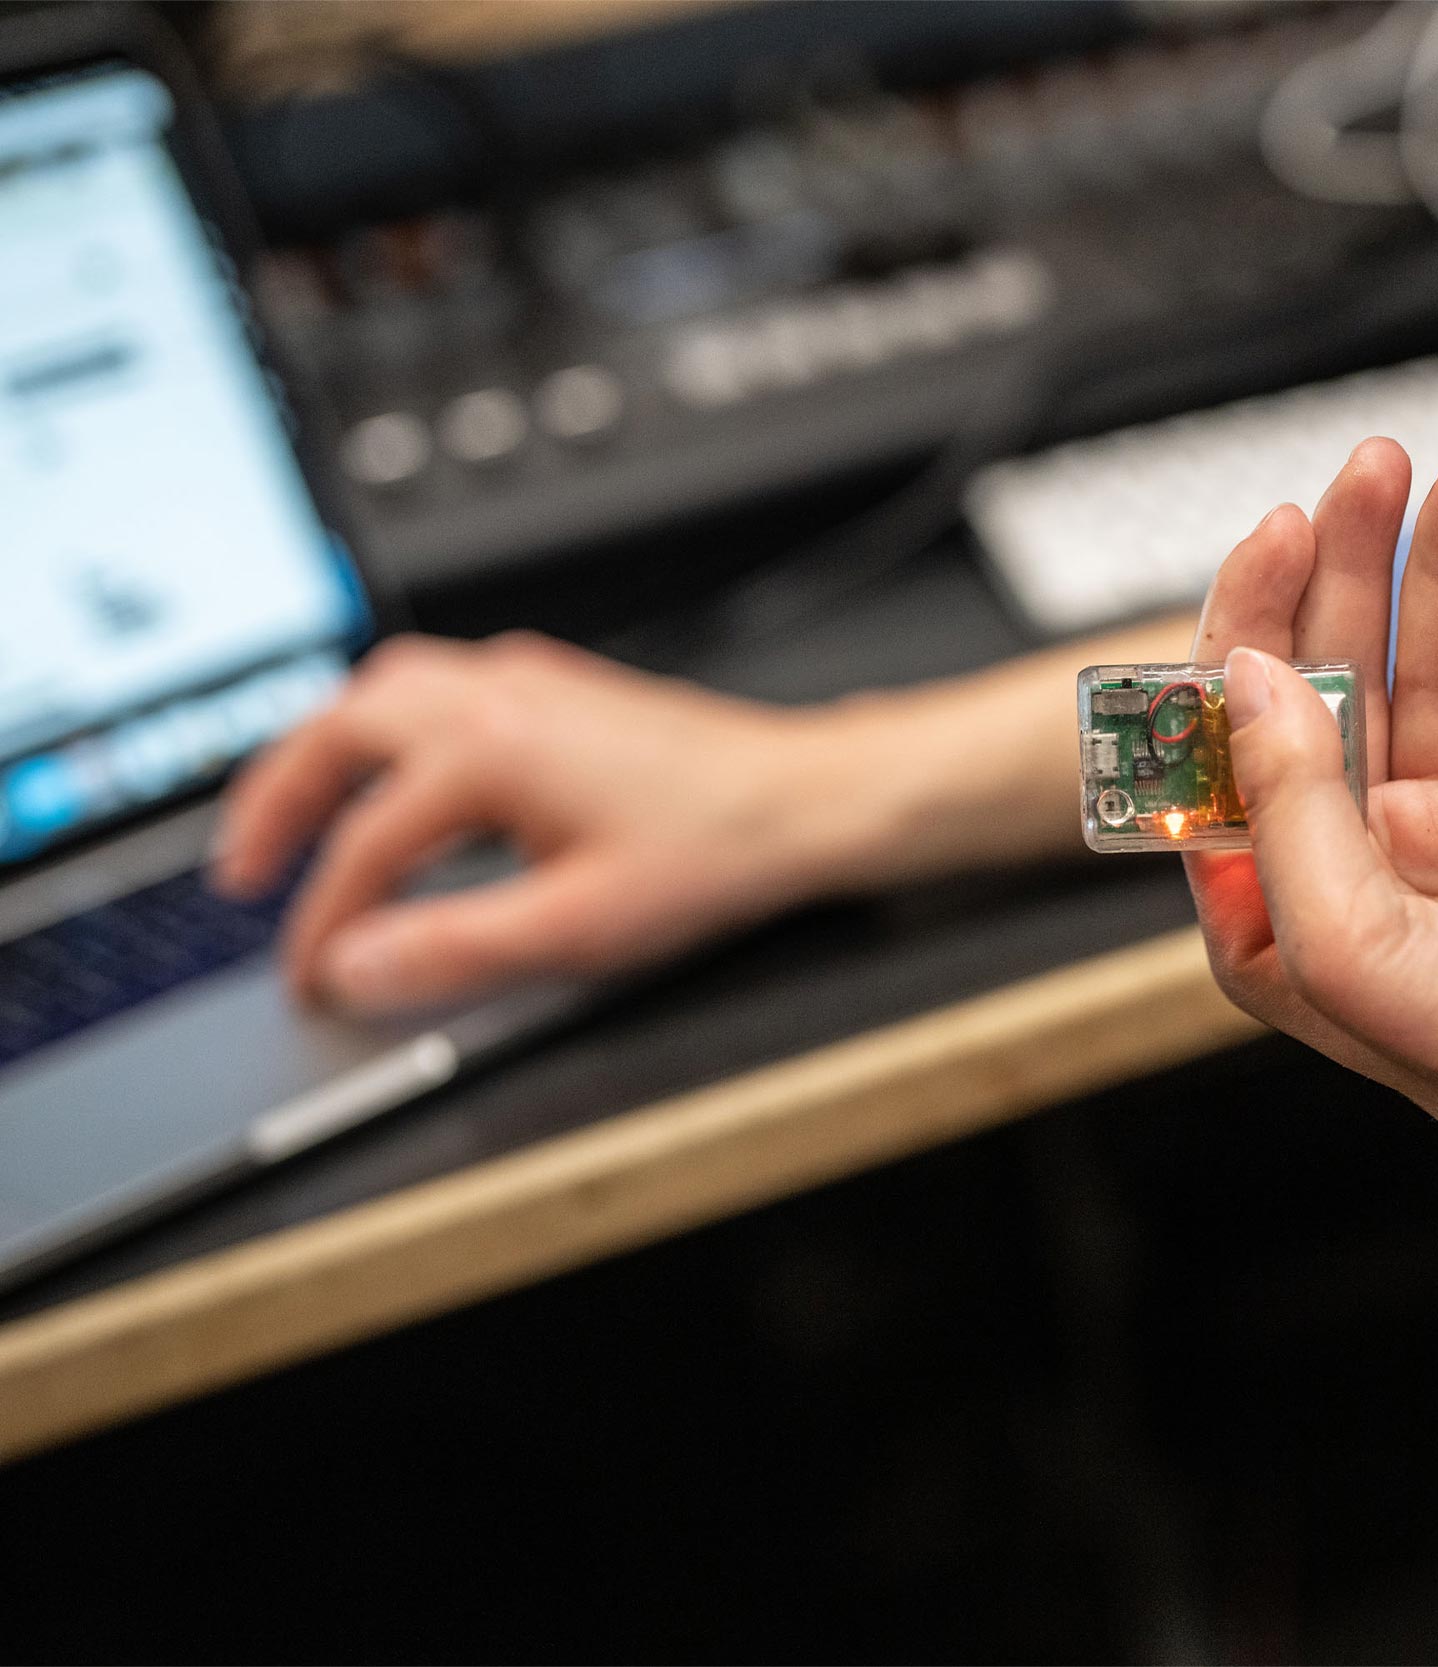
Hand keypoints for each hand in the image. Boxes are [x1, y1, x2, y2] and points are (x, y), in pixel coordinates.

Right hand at [215, 631, 907, 1013]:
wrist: (808, 800)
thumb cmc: (719, 850)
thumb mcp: (579, 927)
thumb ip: (455, 950)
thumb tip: (359, 966)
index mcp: (489, 748)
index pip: (366, 845)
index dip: (325, 923)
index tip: (313, 973)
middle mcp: (498, 694)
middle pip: (340, 729)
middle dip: (279, 798)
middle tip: (244, 868)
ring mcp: (529, 679)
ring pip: (384, 689)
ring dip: (328, 750)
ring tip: (299, 812)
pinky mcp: (559, 686)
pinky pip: (437, 687)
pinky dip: (389, 730)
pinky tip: (401, 774)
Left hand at [1188, 436, 1437, 1249]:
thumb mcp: (1365, 957)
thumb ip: (1292, 816)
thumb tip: (1248, 683)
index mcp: (1276, 928)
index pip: (1230, 751)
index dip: (1242, 630)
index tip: (1277, 534)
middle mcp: (1352, 881)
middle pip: (1327, 689)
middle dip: (1346, 571)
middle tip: (1375, 468)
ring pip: (1430, 679)